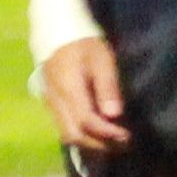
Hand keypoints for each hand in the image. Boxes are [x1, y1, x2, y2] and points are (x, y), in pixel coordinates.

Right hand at [34, 31, 126, 151]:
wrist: (56, 32)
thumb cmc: (83, 44)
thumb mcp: (101, 59)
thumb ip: (107, 87)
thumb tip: (114, 115)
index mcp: (69, 89)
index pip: (86, 122)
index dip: (106, 133)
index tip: (126, 136)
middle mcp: (56, 101)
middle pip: (74, 134)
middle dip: (99, 144)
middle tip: (122, 143)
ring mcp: (50, 103)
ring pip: (66, 134)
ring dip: (89, 143)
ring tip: (111, 141)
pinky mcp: (49, 103)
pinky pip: (63, 127)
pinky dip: (81, 135)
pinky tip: (95, 132)